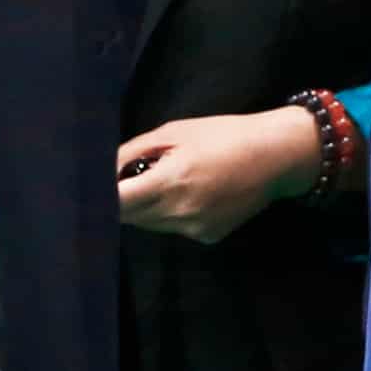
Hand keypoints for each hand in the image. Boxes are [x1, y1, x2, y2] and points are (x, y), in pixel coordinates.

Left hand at [114, 108, 323, 243]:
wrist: (276, 156)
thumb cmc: (225, 134)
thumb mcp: (176, 131)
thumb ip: (134, 151)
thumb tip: (103, 167)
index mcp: (171, 181)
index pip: (117, 202)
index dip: (101, 196)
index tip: (94, 186)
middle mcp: (180, 212)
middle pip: (130, 217)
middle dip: (122, 200)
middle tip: (129, 177)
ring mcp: (195, 229)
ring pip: (151, 225)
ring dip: (146, 207)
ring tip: (164, 180)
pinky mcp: (208, 238)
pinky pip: (175, 228)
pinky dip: (171, 214)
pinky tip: (193, 193)